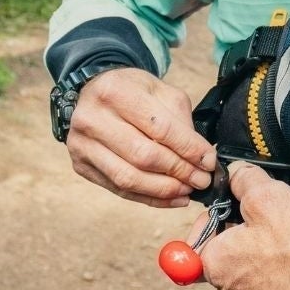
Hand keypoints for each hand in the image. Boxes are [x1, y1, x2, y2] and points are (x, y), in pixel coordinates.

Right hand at [65, 68, 214, 207]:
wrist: (93, 93)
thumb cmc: (132, 93)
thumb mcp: (160, 92)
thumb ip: (180, 121)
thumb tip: (200, 158)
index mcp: (114, 91)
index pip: (159, 127)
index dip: (188, 148)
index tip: (208, 161)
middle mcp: (91, 118)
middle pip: (143, 156)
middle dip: (179, 172)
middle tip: (202, 180)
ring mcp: (82, 145)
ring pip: (128, 178)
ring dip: (164, 190)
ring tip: (188, 191)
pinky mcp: (81, 166)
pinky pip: (119, 190)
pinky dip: (149, 198)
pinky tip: (171, 199)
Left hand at [197, 163, 289, 289]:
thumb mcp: (268, 195)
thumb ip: (243, 180)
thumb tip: (235, 175)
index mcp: (214, 262)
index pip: (195, 239)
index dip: (215, 220)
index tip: (235, 213)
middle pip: (222, 257)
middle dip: (239, 239)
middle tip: (268, 225)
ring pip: (244, 275)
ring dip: (257, 260)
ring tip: (286, 246)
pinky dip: (274, 279)